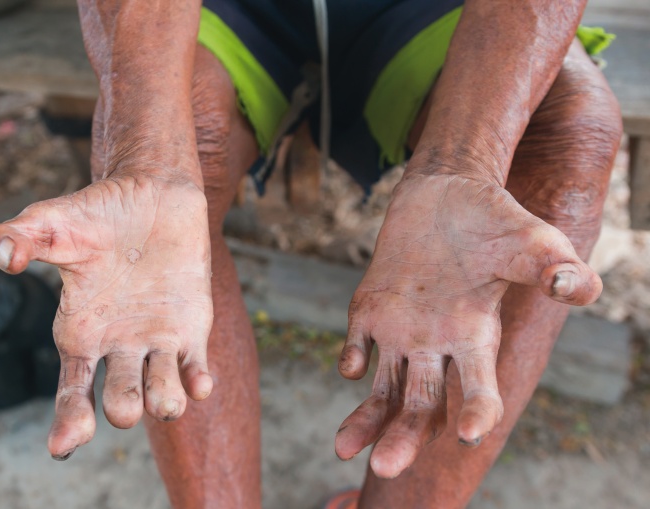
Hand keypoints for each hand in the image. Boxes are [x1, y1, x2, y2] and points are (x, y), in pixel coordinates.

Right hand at [0, 175, 213, 459]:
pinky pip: (195, 368)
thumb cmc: (97, 212)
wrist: (153, 193)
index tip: (67, 444)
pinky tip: (199, 383)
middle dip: (122, 409)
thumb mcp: (49, 222)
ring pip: (162, 394)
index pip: (73, 391)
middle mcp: (118, 346)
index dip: (68, 420)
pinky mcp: (191, 327)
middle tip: (124, 405)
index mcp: (80, 333)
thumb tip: (0, 257)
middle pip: (119, 402)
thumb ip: (16, 238)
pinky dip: (198, 382)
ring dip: (165, 404)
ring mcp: (156, 340)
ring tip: (166, 401)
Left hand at [334, 174, 600, 477]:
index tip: (469, 431)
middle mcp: (437, 345)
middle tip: (386, 469)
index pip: (477, 390)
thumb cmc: (493, 218)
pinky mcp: (370, 310)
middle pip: (421, 406)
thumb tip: (579, 287)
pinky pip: (356, 346)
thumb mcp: (530, 239)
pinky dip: (350, 358)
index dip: (476, 411)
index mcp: (476, 337)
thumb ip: (553, 265)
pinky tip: (352, 363)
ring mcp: (400, 331)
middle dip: (405, 438)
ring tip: (344, 450)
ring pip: (384, 389)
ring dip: (367, 421)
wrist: (443, 192)